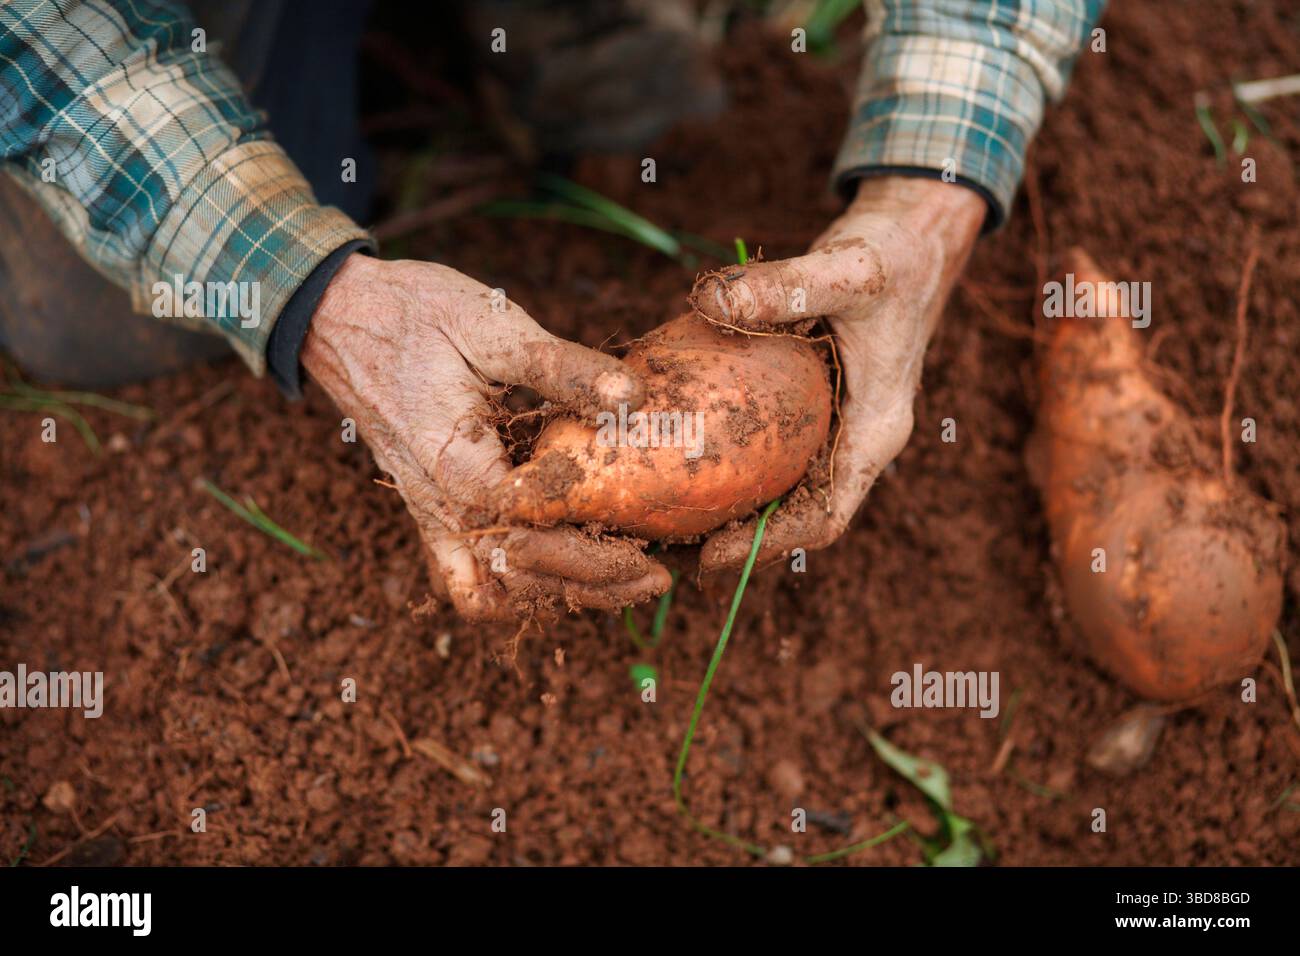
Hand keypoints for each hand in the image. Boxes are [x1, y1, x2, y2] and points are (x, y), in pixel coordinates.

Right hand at [301, 255, 671, 620]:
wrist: (337, 315)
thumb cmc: (413, 314)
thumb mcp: (491, 326)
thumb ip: (562, 366)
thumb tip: (634, 394)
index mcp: (454, 463)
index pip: (527, 536)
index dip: (589, 552)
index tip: (645, 548)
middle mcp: (436, 504)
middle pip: (514, 583)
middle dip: (587, 588)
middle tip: (653, 580)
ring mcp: (428, 514)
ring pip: (487, 593)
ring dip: (551, 595)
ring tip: (619, 582)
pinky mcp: (429, 510)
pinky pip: (465, 576)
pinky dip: (511, 587)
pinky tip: (563, 567)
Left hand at [691, 176, 985, 572]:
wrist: (916, 237)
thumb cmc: (894, 257)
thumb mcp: (845, 269)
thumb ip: (782, 287)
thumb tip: (708, 299)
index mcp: (875, 431)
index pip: (827, 517)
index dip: (771, 546)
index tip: (712, 557)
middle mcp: (856, 440)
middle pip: (798, 516)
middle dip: (739, 540)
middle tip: (669, 549)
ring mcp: (836, 425)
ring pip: (784, 489)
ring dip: (733, 508)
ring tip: (665, 521)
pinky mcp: (815, 404)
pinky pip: (774, 449)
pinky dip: (733, 462)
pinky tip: (680, 456)